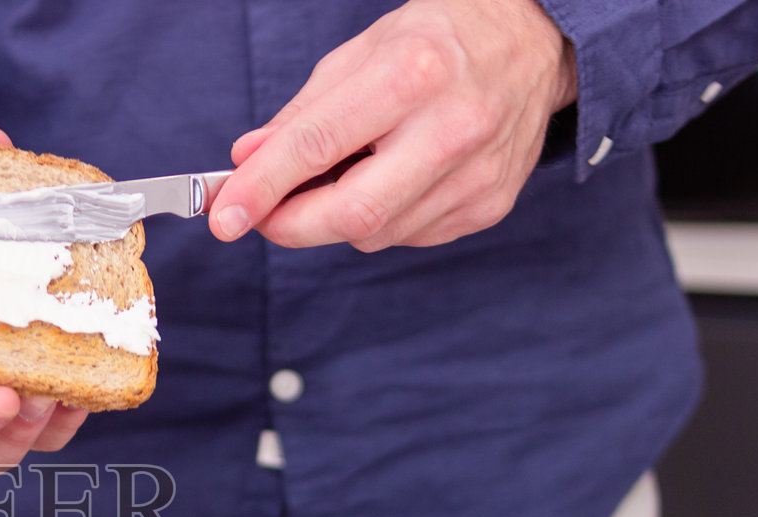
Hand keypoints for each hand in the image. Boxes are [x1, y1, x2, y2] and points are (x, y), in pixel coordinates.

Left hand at [209, 0, 576, 251]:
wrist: (534, 40)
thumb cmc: (438, 40)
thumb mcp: (362, 53)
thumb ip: (301, 113)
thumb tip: (246, 163)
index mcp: (412, 74)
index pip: (318, 145)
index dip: (262, 188)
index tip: (222, 216)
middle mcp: (452, 128)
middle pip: (352, 212)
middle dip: (291, 225)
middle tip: (262, 215)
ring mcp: (477, 173)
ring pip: (375, 232)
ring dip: (336, 218)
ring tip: (345, 174)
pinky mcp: (489, 204)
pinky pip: (408, 234)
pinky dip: (380, 219)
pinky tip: (391, 180)